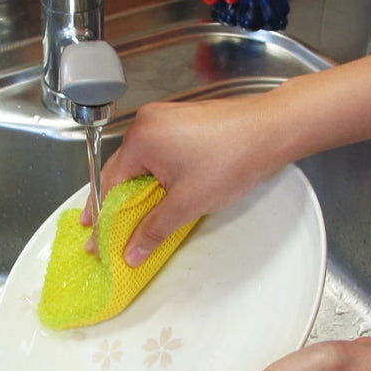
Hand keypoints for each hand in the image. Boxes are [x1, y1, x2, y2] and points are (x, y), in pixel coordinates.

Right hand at [81, 96, 288, 264]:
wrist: (272, 130)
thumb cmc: (233, 158)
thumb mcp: (188, 203)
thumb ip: (154, 230)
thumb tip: (132, 251)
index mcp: (141, 139)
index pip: (110, 184)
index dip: (103, 217)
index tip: (97, 238)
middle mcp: (147, 123)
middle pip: (121, 170)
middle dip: (115, 203)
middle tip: (105, 231)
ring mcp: (164, 118)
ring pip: (140, 162)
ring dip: (136, 189)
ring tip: (131, 218)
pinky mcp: (180, 121)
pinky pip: (155, 152)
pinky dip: (153, 174)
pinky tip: (158, 193)